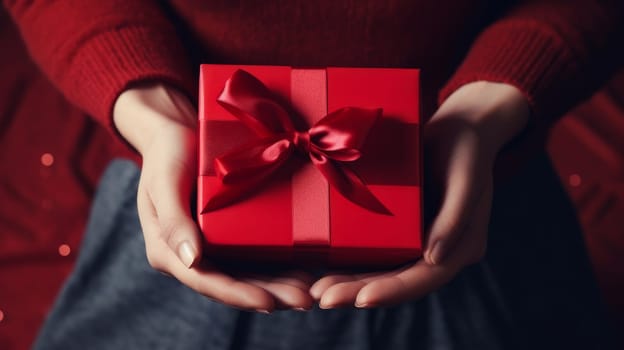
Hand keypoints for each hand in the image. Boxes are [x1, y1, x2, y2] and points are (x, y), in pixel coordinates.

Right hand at [113, 83, 313, 311]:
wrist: (176, 131)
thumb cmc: (166, 153)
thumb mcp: (164, 182)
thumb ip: (173, 221)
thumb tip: (192, 260)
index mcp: (168, 250)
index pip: (206, 281)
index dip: (238, 294)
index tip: (269, 303)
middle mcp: (191, 254)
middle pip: (233, 284)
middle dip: (270, 295)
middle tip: (305, 300)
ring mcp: (211, 245)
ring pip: (247, 274)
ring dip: (279, 285)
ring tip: (311, 289)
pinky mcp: (228, 233)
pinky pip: (254, 254)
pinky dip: (278, 263)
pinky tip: (305, 267)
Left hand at [309, 81, 529, 307]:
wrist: (458, 128)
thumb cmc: (467, 149)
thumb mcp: (466, 178)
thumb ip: (454, 219)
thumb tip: (434, 259)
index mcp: (462, 248)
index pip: (425, 278)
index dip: (393, 290)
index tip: (361, 299)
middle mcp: (438, 252)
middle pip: (397, 281)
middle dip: (359, 292)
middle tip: (323, 298)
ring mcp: (417, 241)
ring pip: (382, 271)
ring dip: (350, 282)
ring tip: (317, 290)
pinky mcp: (400, 229)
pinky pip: (375, 250)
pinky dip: (351, 260)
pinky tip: (324, 265)